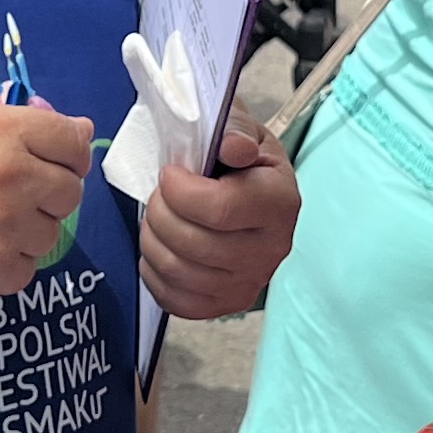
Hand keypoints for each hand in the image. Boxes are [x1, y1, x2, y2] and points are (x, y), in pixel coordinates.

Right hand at [0, 99, 97, 302]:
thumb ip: (22, 124)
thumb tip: (83, 131)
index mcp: (1, 130)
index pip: (74, 143)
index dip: (66, 155)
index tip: (51, 164)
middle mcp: (10, 178)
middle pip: (70, 193)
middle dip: (47, 194)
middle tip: (10, 196)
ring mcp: (4, 229)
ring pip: (50, 235)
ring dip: (25, 231)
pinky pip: (27, 269)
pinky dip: (6, 263)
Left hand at [143, 124, 300, 318]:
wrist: (250, 189)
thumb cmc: (240, 159)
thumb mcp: (239, 129)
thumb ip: (234, 130)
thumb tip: (234, 147)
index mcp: (280, 202)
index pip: (219, 209)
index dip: (179, 190)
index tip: (170, 173)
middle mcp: (272, 248)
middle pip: (194, 244)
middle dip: (160, 213)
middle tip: (160, 195)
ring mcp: (251, 282)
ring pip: (179, 272)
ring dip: (152, 240)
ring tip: (158, 218)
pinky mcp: (227, 303)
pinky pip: (175, 300)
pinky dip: (155, 273)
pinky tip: (162, 248)